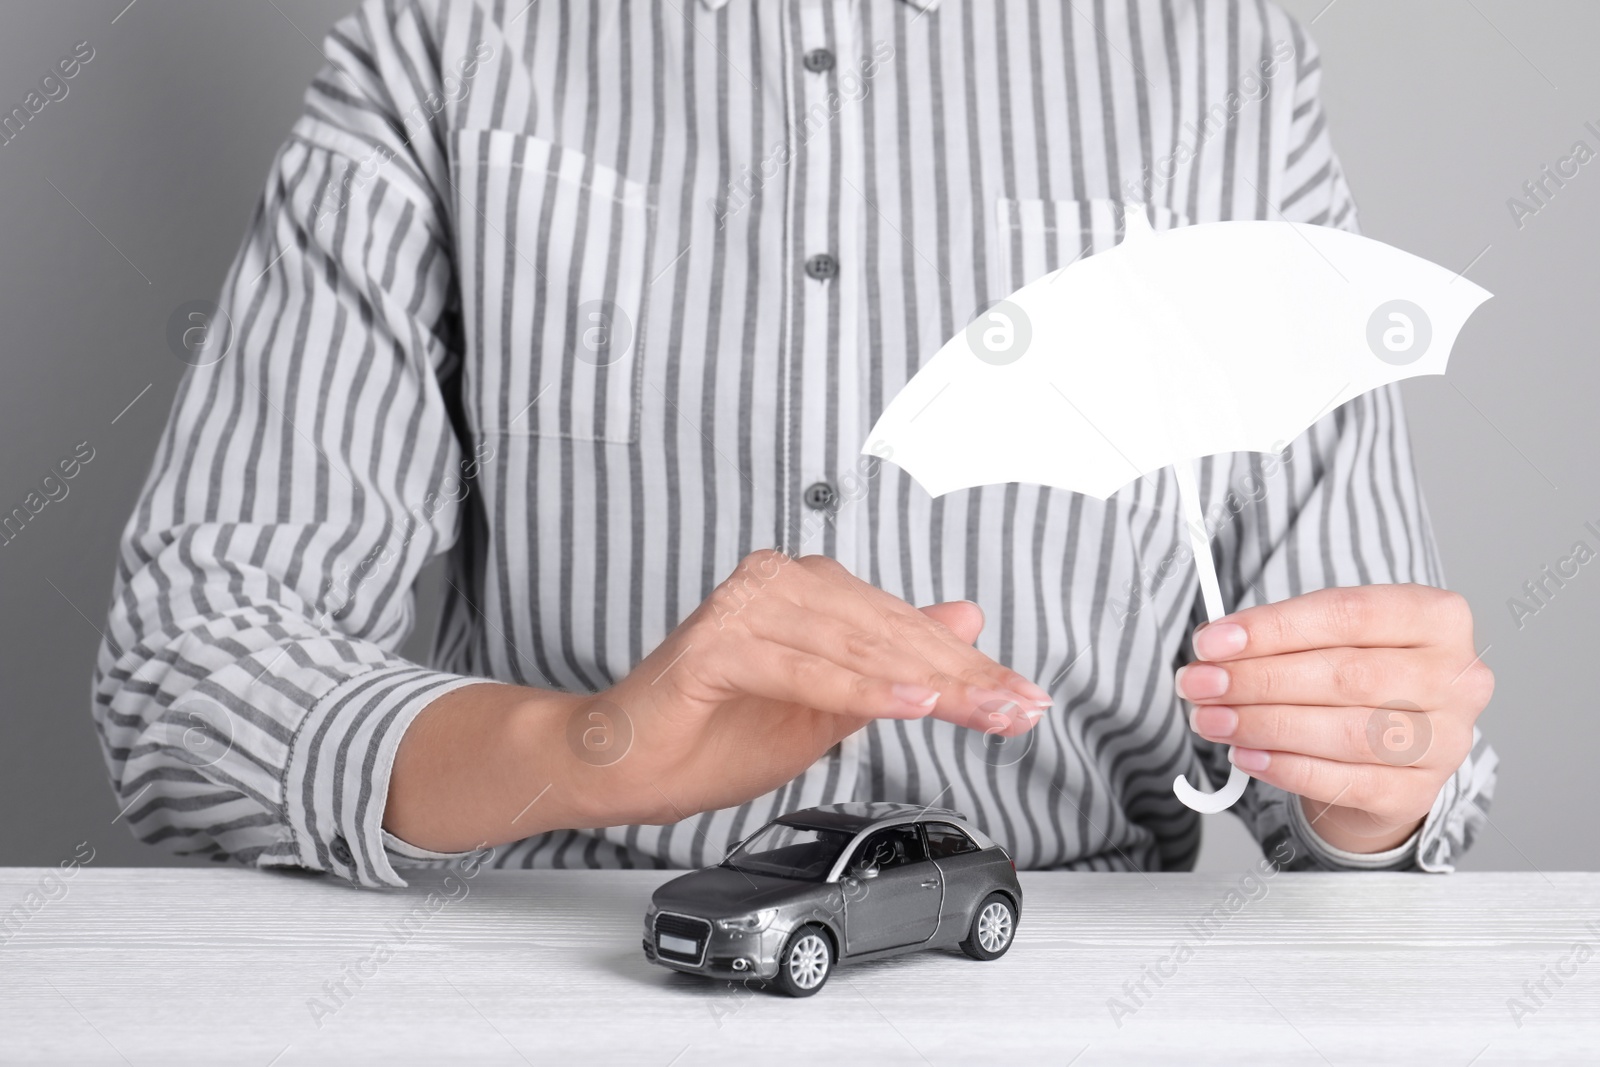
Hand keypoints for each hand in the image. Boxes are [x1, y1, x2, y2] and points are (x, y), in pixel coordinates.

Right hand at [387, 551, 1049, 850]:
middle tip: (1017, 706)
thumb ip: (890, 664)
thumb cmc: (711, 736)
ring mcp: (744, 606)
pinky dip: (861, 688)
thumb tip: (961, 619)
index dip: (966, 665)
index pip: (901, 625)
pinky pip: (806, 668)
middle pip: (888, 630)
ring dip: (925, 681)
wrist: (622, 764)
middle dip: (961, 675)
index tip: (1021, 698)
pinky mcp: (717, 642)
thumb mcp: (827, 708)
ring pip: (857, 644)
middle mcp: (776, 583)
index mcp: (802, 590)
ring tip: (981, 708)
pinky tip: (911, 703)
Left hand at [1177, 584, 1491, 853]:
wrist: (1391, 755)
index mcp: (1438, 618)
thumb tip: (1215, 646)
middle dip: (1258, 679)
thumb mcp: (1330, 639)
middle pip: (1344, 675)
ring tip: (1212, 718)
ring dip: (1263, 724)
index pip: (1347, 614)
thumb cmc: (1358, 682)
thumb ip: (1282, 636)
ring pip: (1344, 731)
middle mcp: (1455, 678)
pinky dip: (1285, 766)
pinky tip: (1246, 754)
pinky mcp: (1418, 791)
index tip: (1213, 641)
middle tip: (1200, 683)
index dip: (1273, 627)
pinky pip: (1343, 781)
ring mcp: (1445, 740)